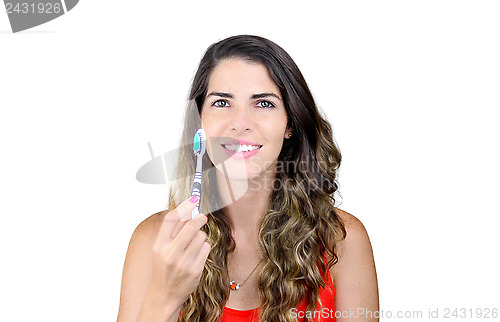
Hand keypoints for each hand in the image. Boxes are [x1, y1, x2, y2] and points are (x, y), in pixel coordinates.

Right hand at [149, 196, 210, 310]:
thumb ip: (172, 231)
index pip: (172, 219)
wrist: (164, 296)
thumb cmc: (164, 268)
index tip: (193, 199)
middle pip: (190, 226)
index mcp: (159, 246)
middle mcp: (170, 254)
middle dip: (199, 218)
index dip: (184, 206)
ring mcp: (183, 263)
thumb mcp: (161, 249)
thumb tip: (185, 208)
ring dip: (200, 236)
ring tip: (193, 244)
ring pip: (201, 236)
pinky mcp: (195, 270)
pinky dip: (204, 248)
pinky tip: (196, 255)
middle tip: (202, 216)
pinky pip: (206, 248)